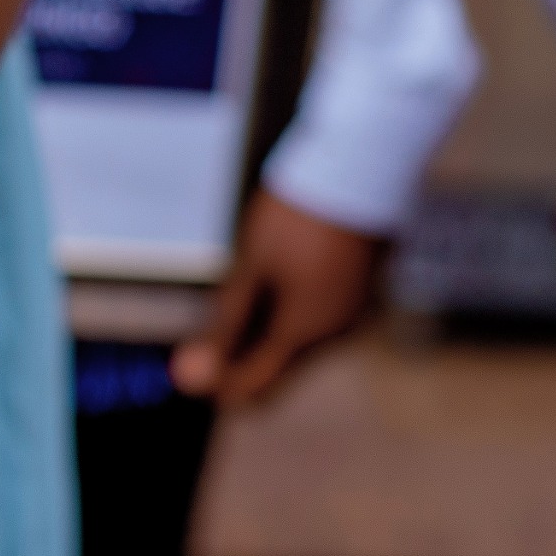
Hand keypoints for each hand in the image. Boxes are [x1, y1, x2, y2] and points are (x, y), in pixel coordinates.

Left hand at [170, 188, 385, 403]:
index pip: (256, 387)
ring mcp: (355, 317)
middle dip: (241, 362)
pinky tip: (274, 285)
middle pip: (281, 372)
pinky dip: (293, 318)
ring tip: (240, 298)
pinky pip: (322, 325)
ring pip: (303, 349)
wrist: (361, 168)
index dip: (219, 385)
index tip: (192, 369)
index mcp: (304, 332)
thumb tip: (191, 376)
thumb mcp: (250, 269)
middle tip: (206, 338)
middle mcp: (336, 335)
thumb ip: (223, 325)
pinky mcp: (363, 296)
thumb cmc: (298, 216)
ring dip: (267, 338)